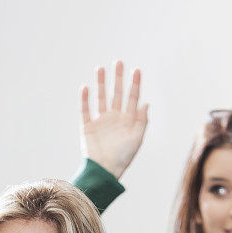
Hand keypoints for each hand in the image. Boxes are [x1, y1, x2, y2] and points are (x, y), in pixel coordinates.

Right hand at [80, 60, 148, 179]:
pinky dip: (85, 99)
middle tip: (119, 62)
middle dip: (118, 78)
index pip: (132, 98)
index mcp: (128, 121)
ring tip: (101, 69)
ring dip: (101, 84)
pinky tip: (85, 87)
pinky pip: (85, 110)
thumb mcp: (137, 139)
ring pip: (101, 98)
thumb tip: (146, 103)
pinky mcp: (88, 126)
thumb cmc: (123, 157)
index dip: (135, 84)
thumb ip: (142, 121)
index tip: (137, 70)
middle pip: (117, 94)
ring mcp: (101, 121)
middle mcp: (115, 118)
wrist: (105, 170)